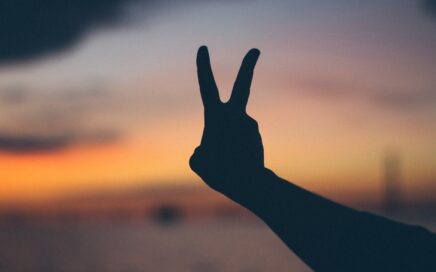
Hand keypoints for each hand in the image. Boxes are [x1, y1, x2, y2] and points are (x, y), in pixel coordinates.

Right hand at [190, 46, 264, 200]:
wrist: (250, 186)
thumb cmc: (221, 172)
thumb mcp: (198, 162)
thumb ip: (200, 151)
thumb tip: (210, 148)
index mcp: (217, 117)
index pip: (207, 86)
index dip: (203, 67)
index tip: (203, 48)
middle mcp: (236, 116)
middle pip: (242, 86)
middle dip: (248, 65)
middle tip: (256, 49)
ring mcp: (249, 125)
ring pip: (233, 130)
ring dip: (228, 144)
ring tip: (228, 163)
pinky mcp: (256, 136)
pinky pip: (240, 142)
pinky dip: (235, 152)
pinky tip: (236, 165)